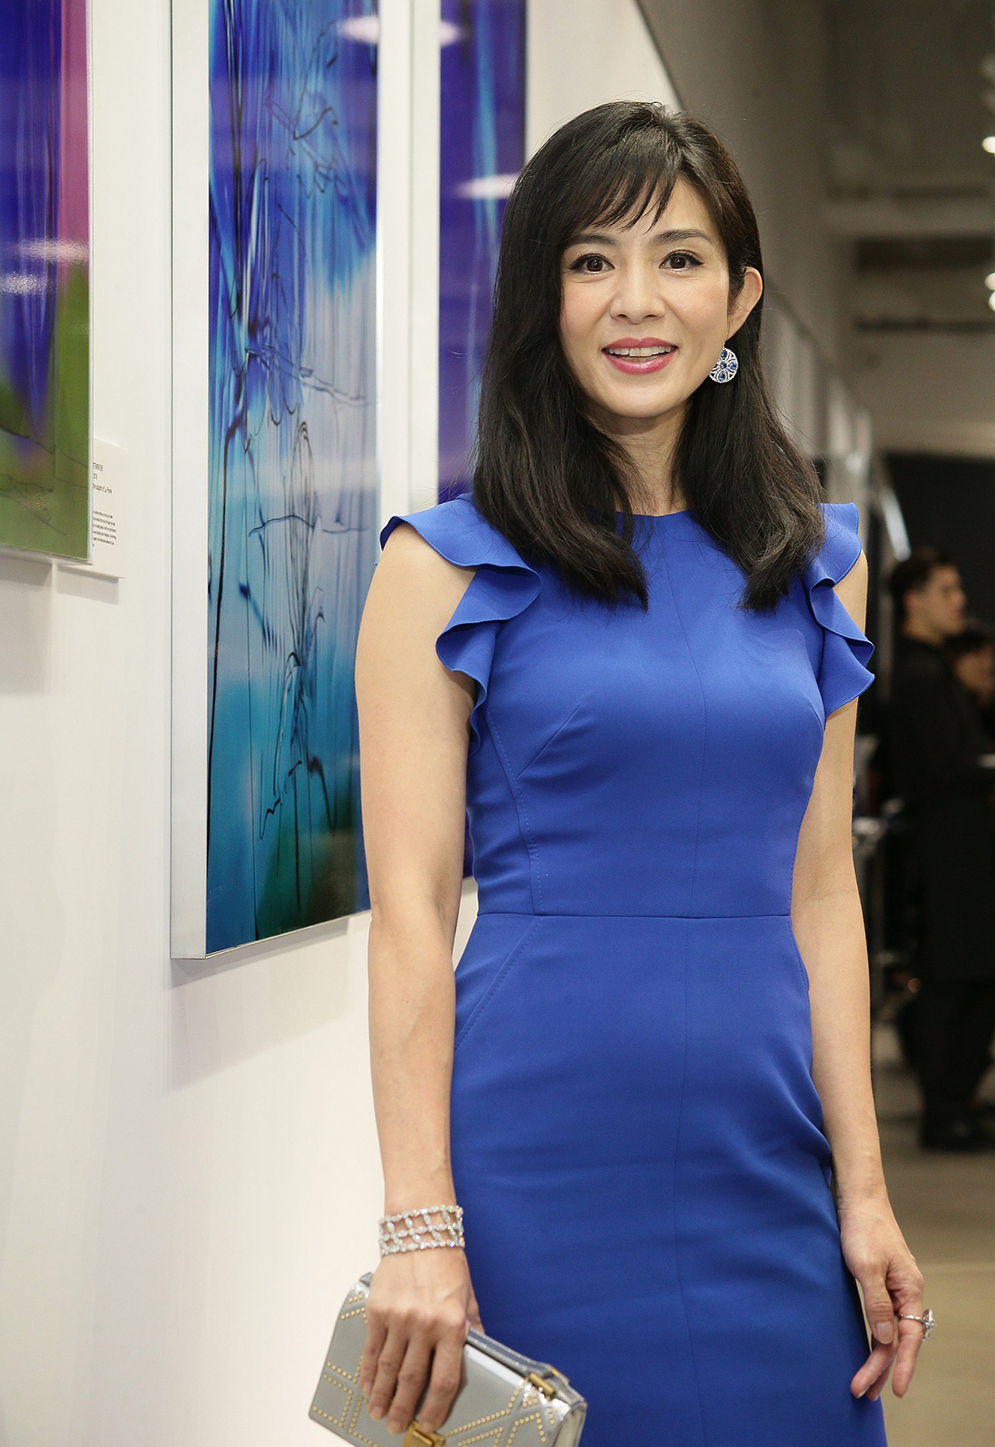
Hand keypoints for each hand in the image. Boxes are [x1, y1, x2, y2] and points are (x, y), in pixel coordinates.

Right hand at [358, 1247, 483, 1435]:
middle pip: (412, 1379)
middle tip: (396, 1427)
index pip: (445, 1378)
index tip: (429, 1424)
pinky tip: (366, 1386)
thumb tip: (482, 1357)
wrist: (420, 1231)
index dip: (436, 1407)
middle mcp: (425, 1324)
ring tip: (378, 1413)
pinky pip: (371, 1348)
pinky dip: (367, 1371)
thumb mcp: (468, 1297)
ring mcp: (398, 1317)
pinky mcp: (378, 1309)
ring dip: (381, 1396)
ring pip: (388, 1368)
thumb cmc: (447, 1263)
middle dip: (403, 1408)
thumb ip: (473, 1329)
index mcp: (452, 1324)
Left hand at [838, 1195, 926, 1401]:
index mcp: (909, 1289)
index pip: (908, 1338)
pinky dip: (874, 1337)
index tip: (894, 1391)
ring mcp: (893, 1287)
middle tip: (863, 1393)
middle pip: (897, 1339)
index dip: (901, 1366)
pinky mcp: (880, 1282)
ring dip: (876, 1357)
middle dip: (881, 1368)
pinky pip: (881, 1318)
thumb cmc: (863, 1228)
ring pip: (888, 1331)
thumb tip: (884, 1340)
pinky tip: (868, 1349)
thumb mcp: (866, 1267)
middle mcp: (905, 1292)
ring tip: (864, 1383)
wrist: (858, 1198)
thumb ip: (876, 1304)